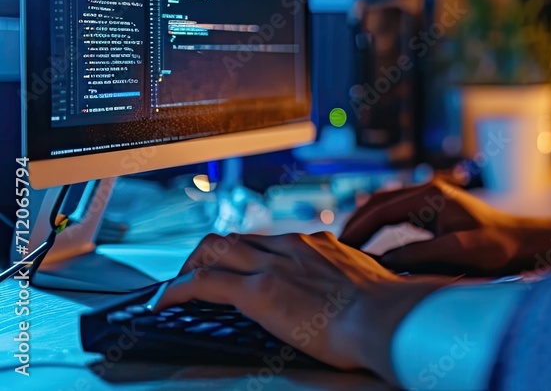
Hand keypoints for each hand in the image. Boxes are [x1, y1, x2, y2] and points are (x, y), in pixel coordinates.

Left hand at [153, 231, 449, 381]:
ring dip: (191, 266)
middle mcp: (292, 246)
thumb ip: (352, 283)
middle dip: (212, 253)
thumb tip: (359, 298)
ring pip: (215, 248)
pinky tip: (163, 303)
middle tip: (199, 272)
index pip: (271, 239)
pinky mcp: (257, 290)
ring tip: (177, 285)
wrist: (384, 316)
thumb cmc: (385, 309)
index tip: (242, 264)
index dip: (248, 252)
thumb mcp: (368, 284)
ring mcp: (272, 265)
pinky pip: (203, 283)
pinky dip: (177, 290)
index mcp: (318, 244)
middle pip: (238, 237)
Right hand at [340, 179, 550, 275]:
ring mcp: (431, 200)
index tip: (340, 248)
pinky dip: (380, 228)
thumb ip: (421, 254)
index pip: (381, 208)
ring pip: (386, 207)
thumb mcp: (459, 252)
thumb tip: (384, 259)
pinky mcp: (435, 213)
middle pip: (378, 203)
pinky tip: (372, 248)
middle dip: (355, 223)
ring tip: (346, 249)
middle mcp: (428, 192)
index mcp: (431, 196)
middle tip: (334, 248)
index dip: (358, 228)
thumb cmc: (497, 248)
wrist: (523, 243)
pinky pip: (398, 216)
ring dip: (366, 224)